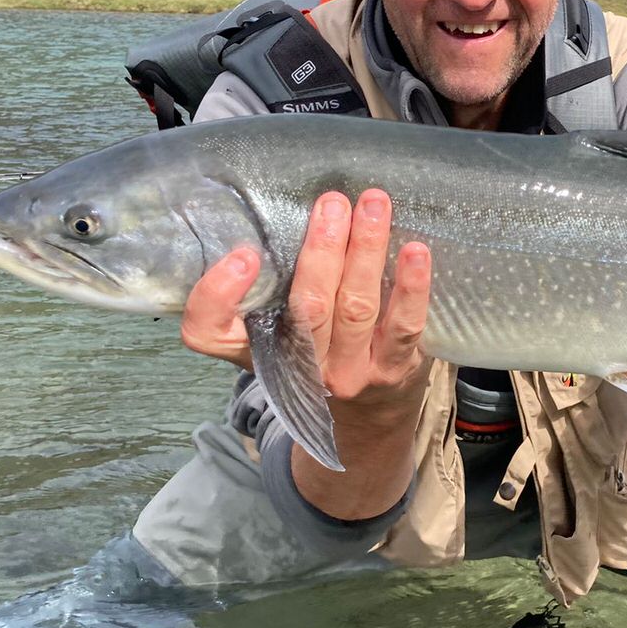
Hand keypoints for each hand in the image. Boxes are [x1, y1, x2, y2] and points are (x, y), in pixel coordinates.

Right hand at [181, 189, 432, 516]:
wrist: (366, 424)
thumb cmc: (315, 359)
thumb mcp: (273, 335)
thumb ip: (263, 289)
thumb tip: (276, 217)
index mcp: (258, 350)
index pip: (210, 333)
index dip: (216, 295)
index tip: (241, 254)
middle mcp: (301, 367)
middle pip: (306, 309)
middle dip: (321, 250)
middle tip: (332, 202)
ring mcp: (350, 372)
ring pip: (356, 308)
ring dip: (367, 251)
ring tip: (374, 205)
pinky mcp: (394, 370)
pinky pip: (404, 326)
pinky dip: (411, 287)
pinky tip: (416, 251)